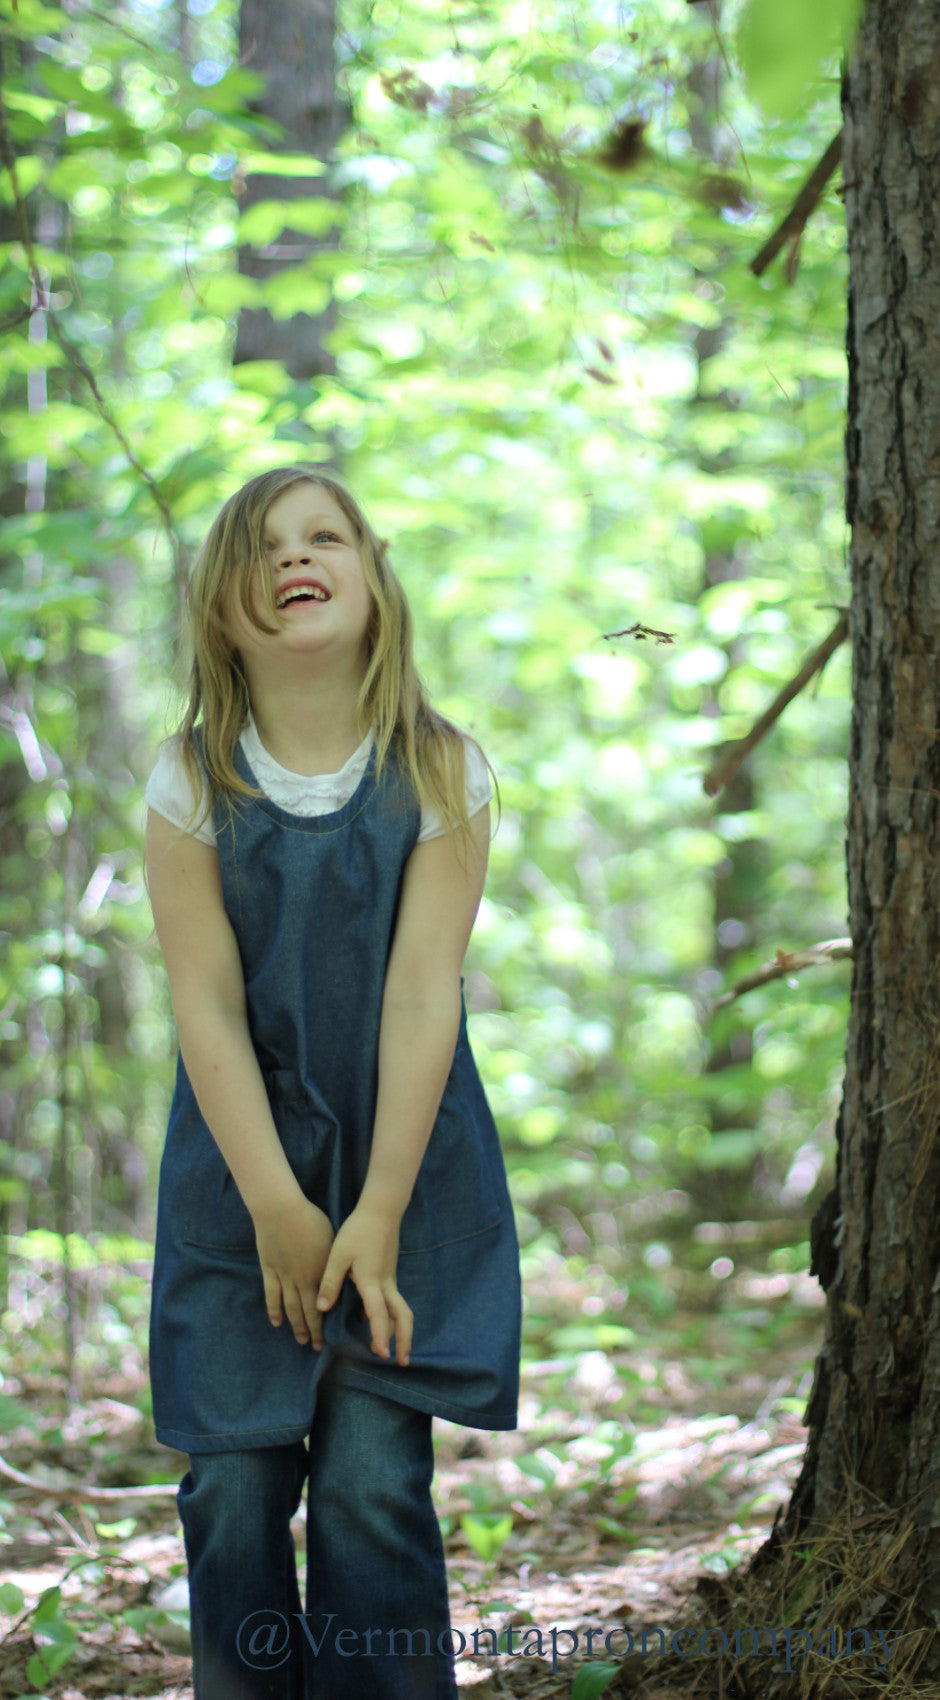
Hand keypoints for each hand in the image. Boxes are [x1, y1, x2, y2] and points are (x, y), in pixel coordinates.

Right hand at [253, 1192, 334, 1347]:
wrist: (281, 1211)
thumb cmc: (311, 1220)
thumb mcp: (331, 1241)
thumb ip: (333, 1262)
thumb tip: (343, 1276)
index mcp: (319, 1273)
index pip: (325, 1305)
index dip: (327, 1323)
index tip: (331, 1337)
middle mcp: (302, 1280)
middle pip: (307, 1312)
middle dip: (313, 1331)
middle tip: (316, 1347)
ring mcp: (283, 1277)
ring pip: (289, 1308)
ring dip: (295, 1326)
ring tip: (300, 1340)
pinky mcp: (269, 1270)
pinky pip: (271, 1295)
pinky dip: (273, 1310)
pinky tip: (276, 1323)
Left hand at [316, 1204, 412, 1365]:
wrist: (381, 1211)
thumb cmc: (358, 1231)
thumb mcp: (338, 1254)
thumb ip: (330, 1281)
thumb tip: (321, 1308)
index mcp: (372, 1281)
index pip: (380, 1314)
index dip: (382, 1334)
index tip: (383, 1354)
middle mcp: (385, 1284)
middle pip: (403, 1316)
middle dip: (405, 1340)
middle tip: (402, 1360)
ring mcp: (390, 1279)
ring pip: (401, 1310)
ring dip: (400, 1330)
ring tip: (394, 1350)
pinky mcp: (388, 1274)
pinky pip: (392, 1301)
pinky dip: (389, 1316)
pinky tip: (372, 1320)